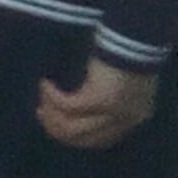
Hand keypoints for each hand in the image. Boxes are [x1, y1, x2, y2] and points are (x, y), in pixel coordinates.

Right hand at [39, 56, 159, 149]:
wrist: (136, 37)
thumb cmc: (128, 52)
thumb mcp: (122, 81)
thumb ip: (109, 96)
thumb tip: (79, 106)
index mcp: (134, 117)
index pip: (99, 141)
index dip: (72, 136)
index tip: (54, 121)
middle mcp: (126, 120)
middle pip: (82, 139)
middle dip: (56, 128)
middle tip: (40, 112)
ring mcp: (114, 112)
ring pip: (72, 128)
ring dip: (51, 115)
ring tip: (41, 99)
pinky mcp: (100, 99)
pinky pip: (67, 105)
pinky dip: (52, 96)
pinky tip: (45, 84)